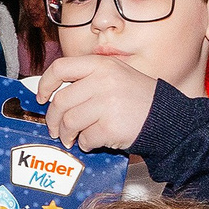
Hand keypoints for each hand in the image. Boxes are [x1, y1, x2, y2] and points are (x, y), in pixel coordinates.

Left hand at [38, 52, 159, 151]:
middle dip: (53, 119)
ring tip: (71, 138)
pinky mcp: (110, 127)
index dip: (45, 84)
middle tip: (55, 129)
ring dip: (67, 134)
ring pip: (69, 122)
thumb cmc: (138, 98)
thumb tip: (54, 95)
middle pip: (61, 101)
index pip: (60, 68)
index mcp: (101, 65)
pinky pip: (85, 138)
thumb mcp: (116, 75)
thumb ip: (88, 79)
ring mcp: (107, 104)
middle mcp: (103, 81)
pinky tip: (92, 142)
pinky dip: (85, 144)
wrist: (166, 117)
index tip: (41, 97)